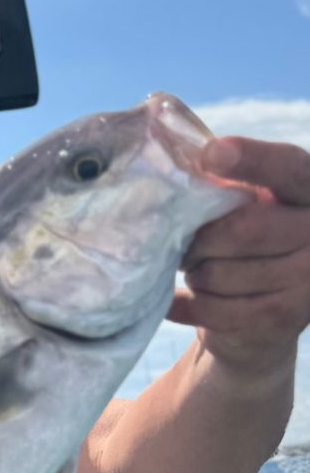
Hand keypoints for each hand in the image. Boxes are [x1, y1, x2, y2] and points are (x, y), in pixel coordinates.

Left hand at [169, 136, 309, 372]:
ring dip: (195, 273)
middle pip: (243, 229)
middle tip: (185, 246)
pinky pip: (218, 309)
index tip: (211, 154)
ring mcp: (309, 278)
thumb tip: (186, 165)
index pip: (286, 169)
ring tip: (195, 270)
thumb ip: (225, 183)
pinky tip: (175, 302)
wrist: (261, 315)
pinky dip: (187, 305)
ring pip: (223, 273)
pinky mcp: (286, 318)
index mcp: (309, 188)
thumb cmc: (242, 240)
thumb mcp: (243, 202)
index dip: (252, 160)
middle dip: (200, 240)